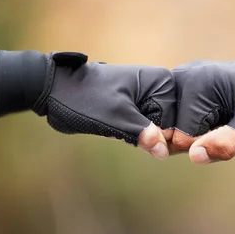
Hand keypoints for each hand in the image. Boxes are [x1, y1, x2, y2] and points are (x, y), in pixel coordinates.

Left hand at [33, 52, 176, 158]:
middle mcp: (160, 85)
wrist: (56, 90)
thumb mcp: (115, 118)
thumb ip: (142, 134)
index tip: (144, 141)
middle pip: (169, 125)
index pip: (178, 120)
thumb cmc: (85, 99)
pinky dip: (132, 134)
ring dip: (139, 137)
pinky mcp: (136, 105)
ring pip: (156, 129)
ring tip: (117, 127)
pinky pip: (144, 127)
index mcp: (161, 81)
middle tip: (123, 130)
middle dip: (149, 136)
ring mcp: (148, 95)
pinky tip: (115, 128)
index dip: (164, 137)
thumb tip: (164, 152)